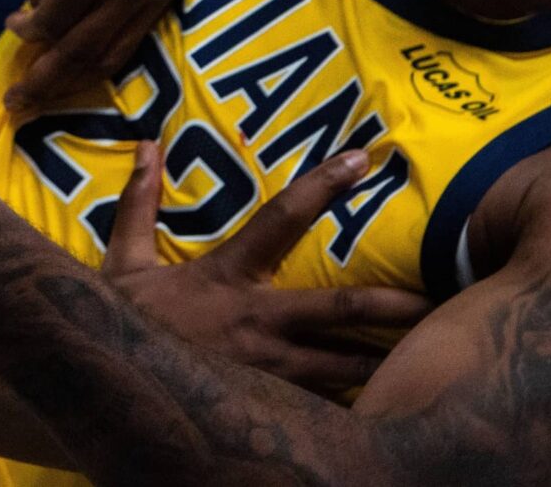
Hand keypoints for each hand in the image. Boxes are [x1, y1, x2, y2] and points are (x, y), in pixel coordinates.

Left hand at [3, 0, 185, 111]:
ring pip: (117, 53)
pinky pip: (139, 33)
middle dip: (47, 84)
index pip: (52, 25)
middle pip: (85, 53)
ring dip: (78, 79)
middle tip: (16, 105)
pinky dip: (108, 53)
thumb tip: (38, 32)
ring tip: (44, 93)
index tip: (9, 29)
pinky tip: (81, 59)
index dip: (26, 37)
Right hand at [102, 141, 432, 394]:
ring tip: (433, 359)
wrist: (110, 390)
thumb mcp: (124, 260)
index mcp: (227, 277)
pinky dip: (355, 404)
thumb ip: (140, 203)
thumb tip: (147, 143)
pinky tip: (389, 406)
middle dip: (394, 305)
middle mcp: (258, 323)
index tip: (363, 158)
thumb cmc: (124, 323)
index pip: (282, 218)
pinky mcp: (269, 407)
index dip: (323, 185)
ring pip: (344, 367)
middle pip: (341, 309)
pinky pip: (323, 406)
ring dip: (387, 362)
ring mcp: (268, 372)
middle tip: (440, 298)